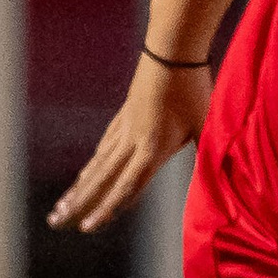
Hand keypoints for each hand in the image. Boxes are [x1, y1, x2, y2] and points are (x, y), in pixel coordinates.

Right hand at [47, 53, 209, 235]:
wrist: (172, 50)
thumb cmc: (195, 88)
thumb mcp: (208, 125)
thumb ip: (209, 158)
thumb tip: (222, 186)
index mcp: (153, 148)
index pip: (126, 187)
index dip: (106, 209)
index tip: (86, 227)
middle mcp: (133, 141)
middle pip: (101, 179)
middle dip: (78, 203)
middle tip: (55, 221)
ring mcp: (125, 126)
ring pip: (98, 163)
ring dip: (80, 186)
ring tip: (62, 205)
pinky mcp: (125, 114)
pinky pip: (105, 145)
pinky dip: (93, 163)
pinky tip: (87, 172)